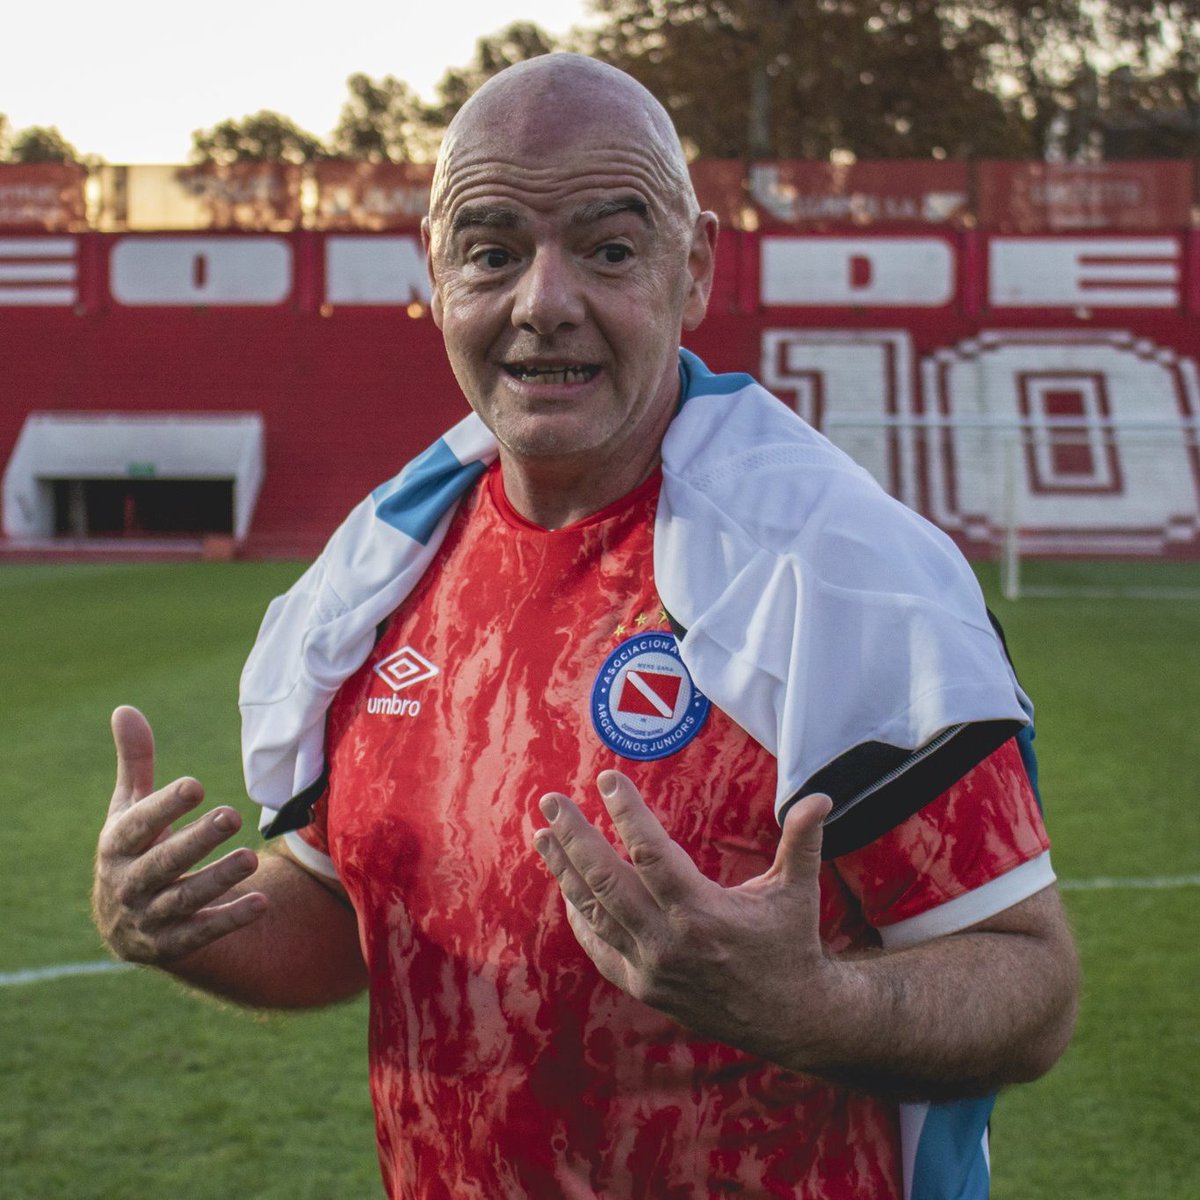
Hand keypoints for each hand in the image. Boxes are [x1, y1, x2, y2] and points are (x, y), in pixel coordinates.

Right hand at [93, 706, 266, 963]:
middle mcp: (128, 884)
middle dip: (196, 841)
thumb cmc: (135, 850)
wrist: (123, 926)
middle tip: (232, 815)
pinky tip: (262, 902)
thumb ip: (135, 763)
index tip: (196, 785)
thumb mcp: (129, 810)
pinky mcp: (172, 944)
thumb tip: (125, 708)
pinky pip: (201, 934)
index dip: (164, 806)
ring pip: (183, 899)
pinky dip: (229, 920)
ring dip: (217, 879)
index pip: (138, 825)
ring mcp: (149, 917)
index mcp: (116, 846)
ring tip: (251, 857)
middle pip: (162, 863)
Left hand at [532, 770, 835, 1064]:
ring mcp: (649, 967)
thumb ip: (802, 841)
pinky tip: (564, 886)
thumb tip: (821, 797)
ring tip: (541, 834)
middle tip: (551, 801)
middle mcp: (667, 941)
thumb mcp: (797, 891)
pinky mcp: (641, 985)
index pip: (651, 854)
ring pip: (592, 911)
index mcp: (702, 913)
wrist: (791, 1019)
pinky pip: (598, 945)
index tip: (609, 779)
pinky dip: (578, 914)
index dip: (627, 814)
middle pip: (606, 880)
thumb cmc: (791, 944)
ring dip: (562, 870)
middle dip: (574, 836)